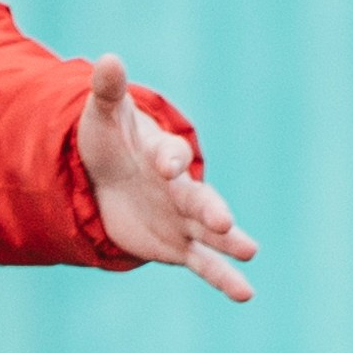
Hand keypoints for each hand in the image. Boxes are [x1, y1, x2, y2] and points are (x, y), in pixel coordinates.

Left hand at [77, 56, 255, 300]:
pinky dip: (224, 278)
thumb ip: (108, 92)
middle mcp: (180, 188)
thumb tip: (107, 59)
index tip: (166, 165)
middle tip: (223, 220)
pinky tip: (246, 293)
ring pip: (210, 232)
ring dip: (229, 241)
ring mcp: (184, 220)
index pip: (170, 155)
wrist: (108, 179)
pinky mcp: (178, 246)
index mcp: (163, 154)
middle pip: (198, 198)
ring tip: (250, 251)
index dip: (169, 158)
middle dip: (210, 208)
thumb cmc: (110, 143)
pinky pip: (204, 264)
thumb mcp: (102, 119)